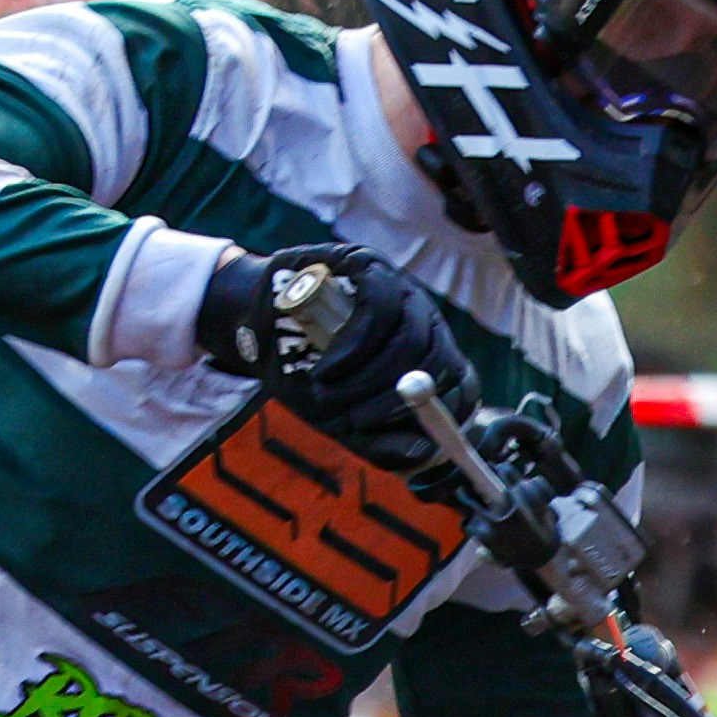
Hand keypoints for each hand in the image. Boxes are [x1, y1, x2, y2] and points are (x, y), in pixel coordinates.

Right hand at [207, 243, 471, 465]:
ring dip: (366, 379)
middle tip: (353, 420)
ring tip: (326, 391)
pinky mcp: (369, 263)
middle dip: (395, 403)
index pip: (463, 383)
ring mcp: (399, 287)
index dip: (448, 414)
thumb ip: (379, 442)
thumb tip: (424, 454)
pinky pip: (380, 307)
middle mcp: (422, 318)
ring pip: (411, 339)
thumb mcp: (339, 419)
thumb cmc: (303, 372)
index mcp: (427, 355)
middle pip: (439, 363)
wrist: (253, 326)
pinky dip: (353, 347)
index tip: (417, 440)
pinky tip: (327, 366)